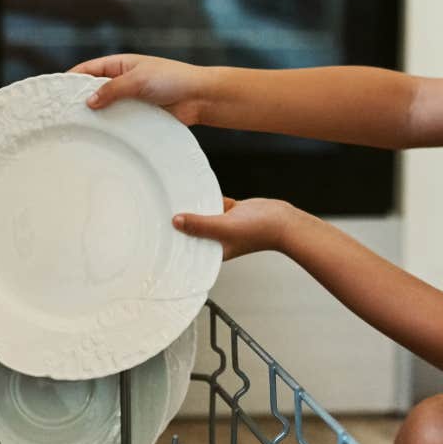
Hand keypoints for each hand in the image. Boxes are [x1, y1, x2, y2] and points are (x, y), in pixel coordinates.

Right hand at [69, 53, 210, 125]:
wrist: (199, 98)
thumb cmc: (173, 80)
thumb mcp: (138, 80)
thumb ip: (112, 89)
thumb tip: (88, 101)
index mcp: (120, 64)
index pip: (88, 70)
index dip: (71, 79)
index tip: (54, 93)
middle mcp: (122, 81)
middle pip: (93, 91)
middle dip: (78, 101)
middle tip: (60, 116)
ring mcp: (129, 100)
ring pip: (105, 109)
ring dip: (94, 118)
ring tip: (75, 131)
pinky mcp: (138, 116)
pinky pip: (119, 122)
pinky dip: (109, 128)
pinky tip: (98, 139)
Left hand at [172, 197, 300, 260]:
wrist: (283, 220)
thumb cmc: (260, 231)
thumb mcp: (224, 227)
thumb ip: (200, 225)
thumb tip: (177, 221)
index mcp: (214, 252)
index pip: (189, 248)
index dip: (175, 242)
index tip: (159, 234)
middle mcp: (217, 240)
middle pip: (193, 230)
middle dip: (181, 223)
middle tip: (160, 214)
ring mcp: (224, 225)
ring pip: (202, 215)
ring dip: (193, 209)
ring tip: (173, 200)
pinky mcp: (231, 212)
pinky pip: (214, 204)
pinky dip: (207, 199)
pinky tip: (196, 191)